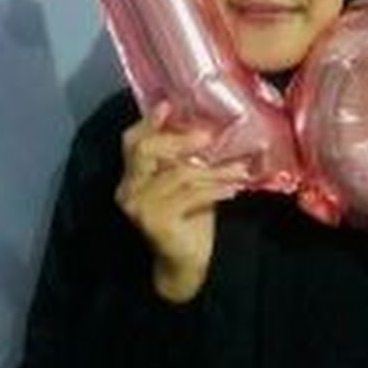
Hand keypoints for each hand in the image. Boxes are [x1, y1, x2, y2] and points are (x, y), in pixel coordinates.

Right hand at [115, 103, 246, 302]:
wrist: (187, 263)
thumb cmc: (190, 217)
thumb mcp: (188, 181)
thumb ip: (186, 158)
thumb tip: (210, 125)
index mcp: (133, 176)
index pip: (132, 142)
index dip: (149, 122)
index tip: (168, 105)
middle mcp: (128, 189)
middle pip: (145, 150)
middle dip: (179, 139)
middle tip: (209, 136)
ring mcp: (138, 207)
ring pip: (178, 174)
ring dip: (214, 170)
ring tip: (238, 170)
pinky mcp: (155, 222)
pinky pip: (190, 195)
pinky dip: (216, 189)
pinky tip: (233, 190)